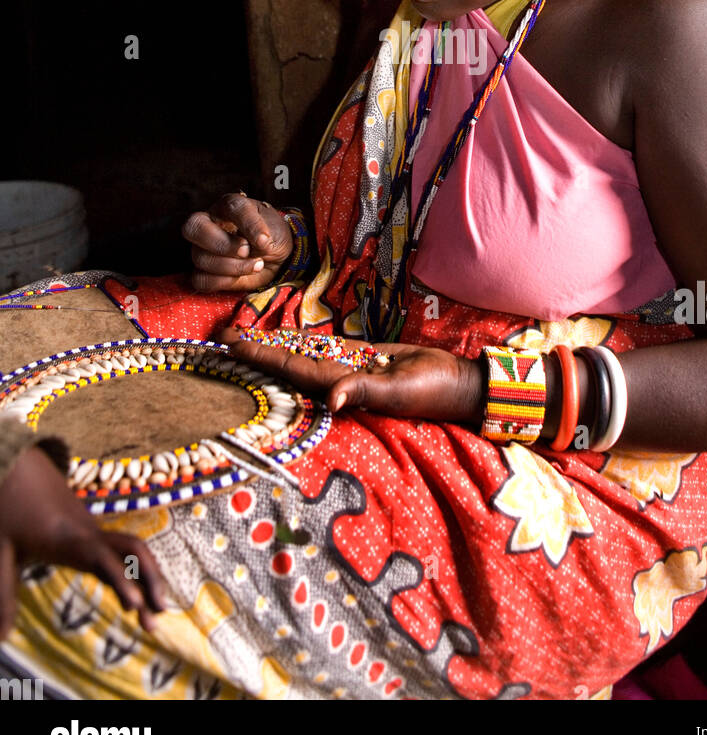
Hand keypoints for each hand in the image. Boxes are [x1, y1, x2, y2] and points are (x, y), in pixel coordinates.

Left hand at [0, 446, 165, 639]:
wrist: (18, 469)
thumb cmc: (9, 511)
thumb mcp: (1, 553)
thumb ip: (4, 597)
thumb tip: (0, 639)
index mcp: (69, 539)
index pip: (103, 559)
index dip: (121, 580)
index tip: (134, 606)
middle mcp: (90, 533)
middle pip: (133, 549)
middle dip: (151, 579)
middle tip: (158, 618)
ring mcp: (95, 531)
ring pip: (133, 549)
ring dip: (149, 576)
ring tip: (154, 613)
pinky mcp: (93, 533)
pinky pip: (122, 551)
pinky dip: (135, 571)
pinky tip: (137, 593)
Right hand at [182, 193, 293, 292]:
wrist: (276, 259)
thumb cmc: (271, 236)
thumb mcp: (274, 227)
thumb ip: (263, 230)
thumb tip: (259, 241)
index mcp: (227, 207)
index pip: (230, 206)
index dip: (247, 223)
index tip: (264, 238)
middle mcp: (210, 224)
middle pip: (193, 228)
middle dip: (222, 244)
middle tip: (246, 251)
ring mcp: (202, 249)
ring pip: (200, 258)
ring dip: (232, 266)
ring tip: (256, 265)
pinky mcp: (204, 272)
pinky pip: (200, 279)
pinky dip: (222, 282)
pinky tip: (240, 277)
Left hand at [224, 330, 484, 426]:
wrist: (457, 382)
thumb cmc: (432, 390)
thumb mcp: (399, 391)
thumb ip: (366, 391)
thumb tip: (333, 398)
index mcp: (342, 387)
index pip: (292, 369)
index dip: (261, 358)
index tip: (231, 346)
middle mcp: (338, 379)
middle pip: (287, 362)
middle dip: (255, 351)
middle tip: (220, 337)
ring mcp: (349, 368)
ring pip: (302, 354)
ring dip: (273, 346)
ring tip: (243, 336)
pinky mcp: (363, 358)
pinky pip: (326, 349)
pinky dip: (303, 342)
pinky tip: (283, 337)